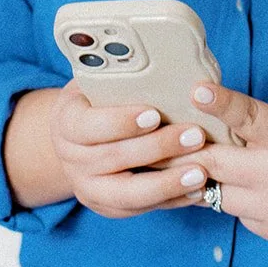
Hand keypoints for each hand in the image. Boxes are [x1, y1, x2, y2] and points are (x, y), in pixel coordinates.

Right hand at [47, 79, 212, 219]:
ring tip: (201, 172)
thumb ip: (121, 75)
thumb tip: (159, 57)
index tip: (155, 114)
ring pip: (127, 194)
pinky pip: (141, 209)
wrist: (80, 138)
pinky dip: (171, 201)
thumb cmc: (100, 99)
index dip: (121, 122)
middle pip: (113, 158)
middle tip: (195, 136)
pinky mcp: (107, 207)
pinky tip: (198, 190)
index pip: (88, 125)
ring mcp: (87, 188)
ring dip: (167, 184)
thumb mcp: (99, 81)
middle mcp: (70, 159)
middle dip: (158, 148)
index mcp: (66, 123)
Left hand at [181, 83, 267, 246]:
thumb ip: (265, 130)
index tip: (196, 90)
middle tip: (164, 140)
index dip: (220, 103)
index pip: (248, 118)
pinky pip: (239, 215)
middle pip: (214, 164)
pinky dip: (237, 199)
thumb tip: (219, 130)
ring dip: (208, 179)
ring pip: (217, 195)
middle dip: (188, 152)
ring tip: (199, 165)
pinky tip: (249, 190)